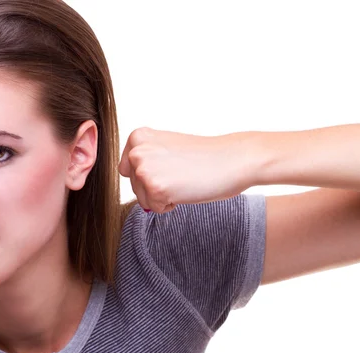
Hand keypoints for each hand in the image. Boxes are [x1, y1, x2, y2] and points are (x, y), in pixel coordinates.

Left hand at [118, 127, 252, 212]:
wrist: (232, 159)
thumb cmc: (204, 156)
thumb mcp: (166, 147)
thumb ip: (145, 157)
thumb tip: (129, 176)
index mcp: (138, 137)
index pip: (128, 170)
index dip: (151, 174)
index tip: (172, 165)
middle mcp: (136, 150)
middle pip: (134, 186)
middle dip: (156, 186)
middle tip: (181, 173)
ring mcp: (144, 169)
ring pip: (143, 199)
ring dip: (163, 196)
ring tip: (183, 179)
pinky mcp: (155, 187)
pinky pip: (155, 209)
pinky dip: (170, 205)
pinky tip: (185, 189)